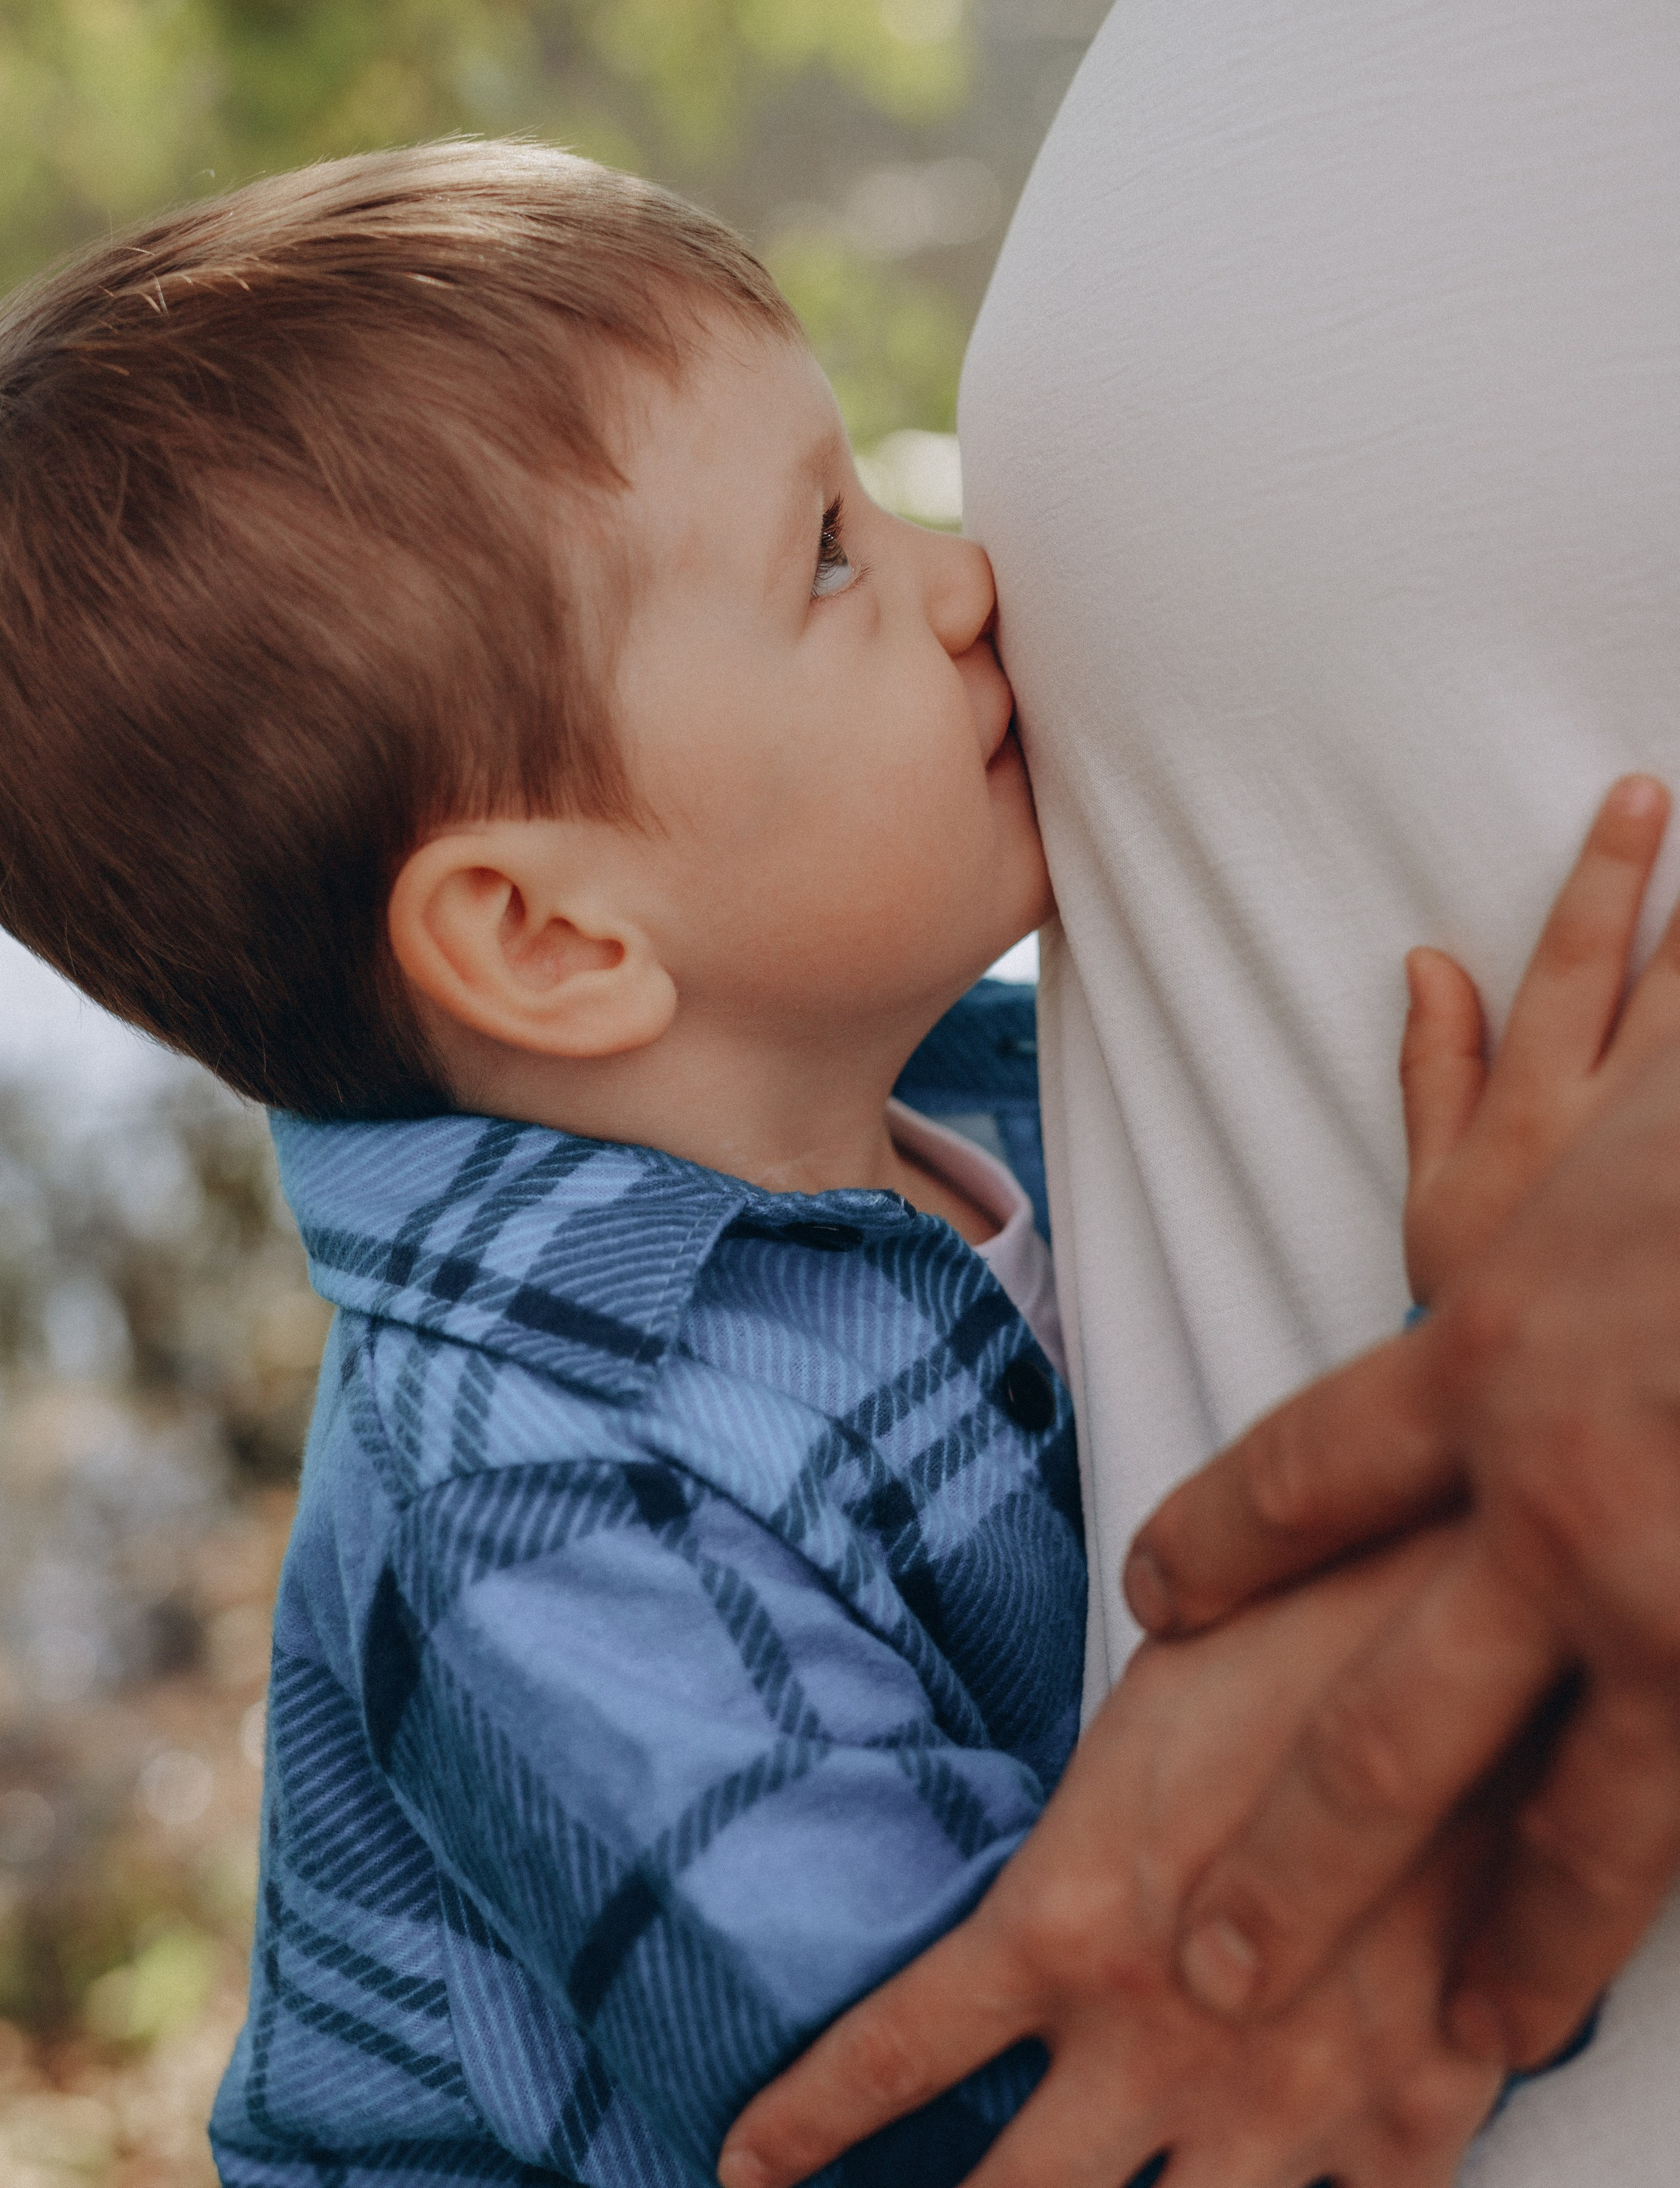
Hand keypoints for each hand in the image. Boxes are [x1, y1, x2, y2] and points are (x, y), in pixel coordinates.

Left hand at [719, 1532, 1502, 2187]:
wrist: (1481, 1654)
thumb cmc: (1304, 1631)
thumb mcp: (1143, 1707)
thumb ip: (1081, 1820)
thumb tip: (1043, 1857)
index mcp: (1067, 1922)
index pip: (894, 2051)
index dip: (807, 2122)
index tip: (747, 2165)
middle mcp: (1156, 2039)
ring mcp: (1286, 2101)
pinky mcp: (1410, 2121)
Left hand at [1127, 1036, 1679, 2069]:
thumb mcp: (1598, 1107)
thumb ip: (1492, 1095)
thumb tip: (1422, 978)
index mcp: (1490, 1358)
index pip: (1299, 1473)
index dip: (1222, 1538)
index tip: (1156, 1593)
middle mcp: (1561, 1509)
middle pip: (1388, 1728)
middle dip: (1302, 1857)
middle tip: (1221, 1966)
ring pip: (1584, 1829)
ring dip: (1527, 1945)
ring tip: (1478, 2046)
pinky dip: (1662, 1887)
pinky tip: (1614, 1987)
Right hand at [1403, 775, 1679, 1304]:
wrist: (1539, 1433)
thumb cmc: (1482, 1310)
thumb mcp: (1432, 1197)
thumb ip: (1432, 1074)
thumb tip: (1427, 963)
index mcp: (1532, 1113)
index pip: (1573, 964)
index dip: (1607, 877)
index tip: (1643, 796)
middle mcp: (1606, 1131)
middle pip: (1670, 985)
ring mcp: (1659, 1170)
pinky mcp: (1674, 1204)